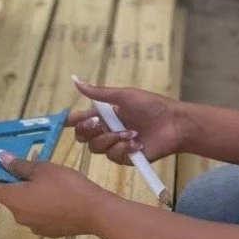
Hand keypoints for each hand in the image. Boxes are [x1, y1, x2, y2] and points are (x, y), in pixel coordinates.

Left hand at [0, 153, 109, 237]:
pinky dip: (39, 201)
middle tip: (28, 163)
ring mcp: (33, 226)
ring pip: (23, 204)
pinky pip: (37, 213)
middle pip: (7, 196)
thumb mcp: (42, 169)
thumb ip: (19, 165)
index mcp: (13, 200)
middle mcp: (18, 216)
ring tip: (45, 176)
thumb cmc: (65, 186)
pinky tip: (56, 192)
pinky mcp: (47, 231)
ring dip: (28, 190)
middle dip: (13, 180)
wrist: (94, 212)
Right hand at [68, 78, 186, 164]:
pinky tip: (137, 144)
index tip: (64, 122)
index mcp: (105, 114)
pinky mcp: (126, 158)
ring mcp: (116, 145)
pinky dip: (124, 149)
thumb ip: (99, 93)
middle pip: (84, 137)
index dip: (71, 121)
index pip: (81, 119)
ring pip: (97, 148)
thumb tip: (75, 80)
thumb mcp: (125, 95)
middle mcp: (107, 130)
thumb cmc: (152, 105)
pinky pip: (113, 156)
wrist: (174, 124)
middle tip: (99, 123)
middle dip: (89, 131)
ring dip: (112, 139)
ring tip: (131, 133)